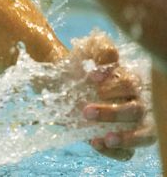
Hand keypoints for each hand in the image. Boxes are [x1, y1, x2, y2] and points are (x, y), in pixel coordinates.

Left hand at [64, 33, 154, 159]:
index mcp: (130, 82)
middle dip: (113, 112)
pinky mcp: (119, 141)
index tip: (91, 79)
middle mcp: (136, 104)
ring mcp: (130, 125)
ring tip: (106, 138)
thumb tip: (111, 57)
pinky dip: (116, 151)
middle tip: (86, 111)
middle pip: (136, 110)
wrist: (58, 81)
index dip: (114, 84)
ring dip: (128, 138)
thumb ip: (100, 49)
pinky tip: (97, 143)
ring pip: (145, 135)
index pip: (131, 85)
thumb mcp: (87, 50)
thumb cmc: (78, 65)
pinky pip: (127, 153)